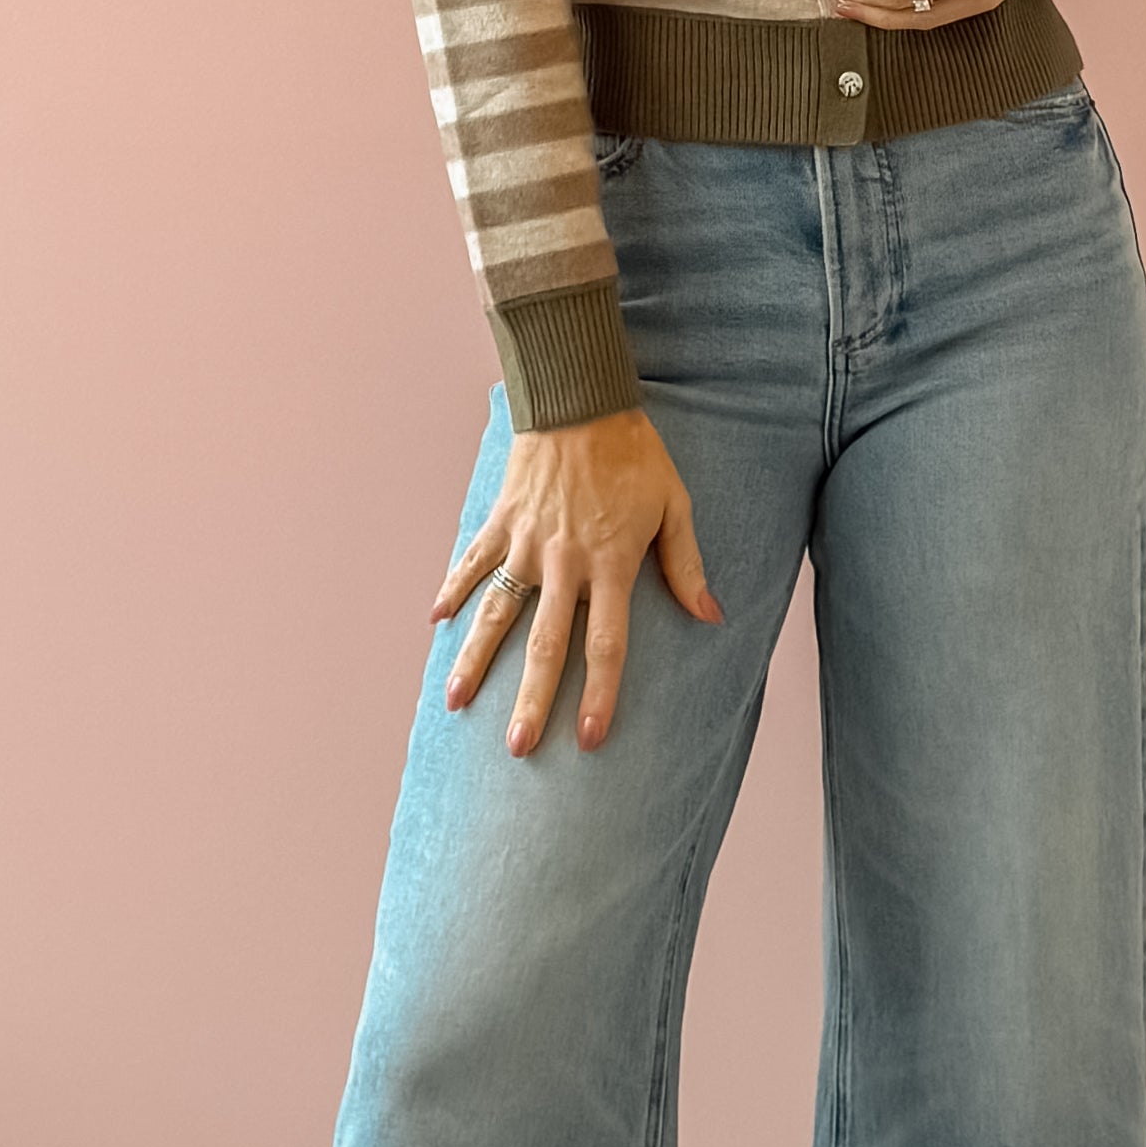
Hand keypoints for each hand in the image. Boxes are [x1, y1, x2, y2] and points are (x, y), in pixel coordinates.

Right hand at [431, 409, 721, 755]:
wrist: (580, 399)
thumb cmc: (635, 453)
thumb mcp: (674, 505)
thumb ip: (686, 565)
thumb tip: (710, 616)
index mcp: (611, 564)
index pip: (606, 645)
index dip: (598, 696)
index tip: (588, 739)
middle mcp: (564, 563)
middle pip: (545, 645)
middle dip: (531, 701)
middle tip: (518, 748)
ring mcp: (525, 543)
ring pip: (496, 613)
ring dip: (475, 660)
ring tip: (454, 702)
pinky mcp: (500, 521)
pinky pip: (472, 562)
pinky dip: (453, 590)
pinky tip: (435, 623)